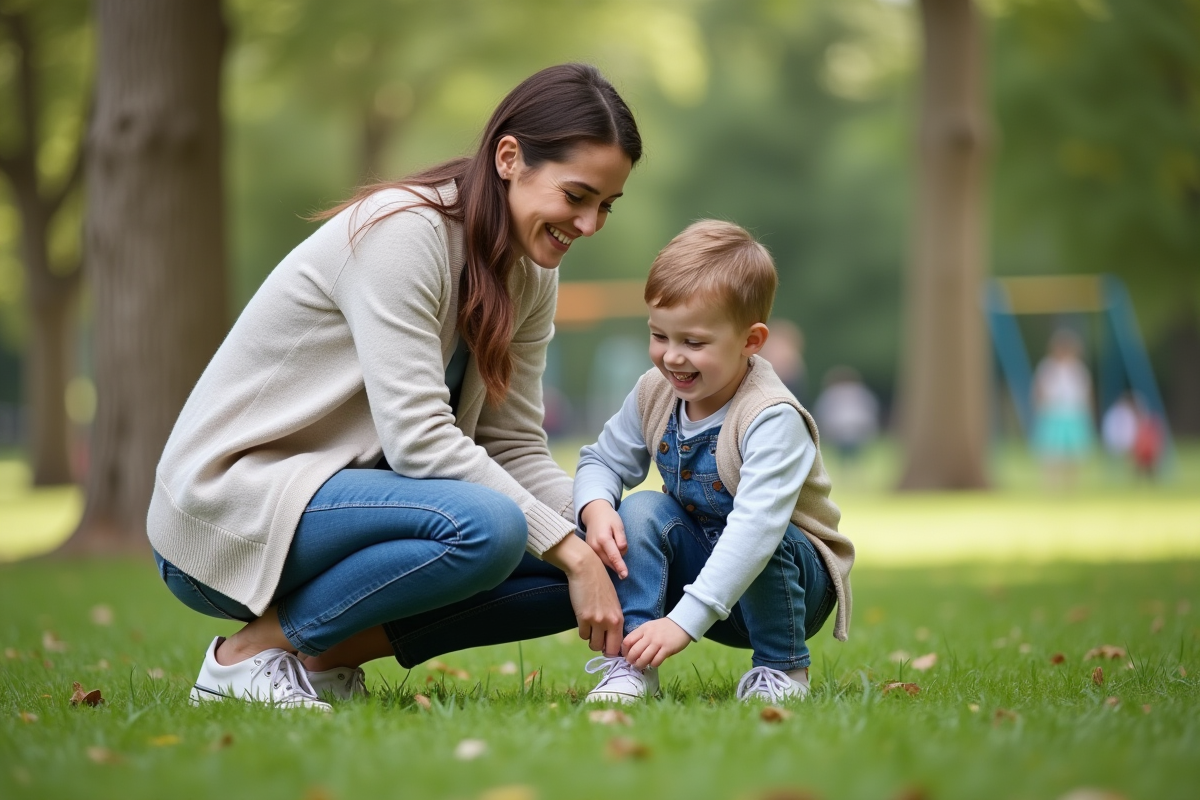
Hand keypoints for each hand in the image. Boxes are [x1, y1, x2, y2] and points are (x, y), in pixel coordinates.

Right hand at [543, 534, 623, 655]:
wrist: (586, 569)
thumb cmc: (600, 583)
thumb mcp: (613, 603)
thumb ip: (613, 619)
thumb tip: (608, 637)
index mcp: (619, 618)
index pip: (618, 645)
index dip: (612, 649)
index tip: (607, 645)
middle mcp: (610, 621)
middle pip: (607, 650)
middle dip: (601, 647)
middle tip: (597, 639)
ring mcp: (597, 620)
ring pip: (593, 645)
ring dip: (590, 639)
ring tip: (590, 627)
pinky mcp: (583, 617)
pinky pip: (582, 635)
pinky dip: (582, 631)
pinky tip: (583, 619)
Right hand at [580, 500, 627, 578]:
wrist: (594, 513)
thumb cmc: (608, 518)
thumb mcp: (618, 525)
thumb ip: (621, 539)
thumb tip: (622, 551)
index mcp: (604, 539)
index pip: (614, 556)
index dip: (620, 566)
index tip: (625, 575)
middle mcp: (595, 546)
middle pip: (609, 562)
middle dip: (618, 565)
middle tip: (624, 564)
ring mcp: (590, 549)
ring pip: (604, 562)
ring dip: (612, 562)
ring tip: (617, 555)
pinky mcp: (589, 550)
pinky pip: (599, 560)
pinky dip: (606, 561)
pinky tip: (610, 557)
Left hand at [622, 618, 691, 668]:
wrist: (681, 624)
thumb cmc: (663, 627)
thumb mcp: (649, 627)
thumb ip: (640, 636)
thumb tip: (630, 650)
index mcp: (642, 629)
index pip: (627, 641)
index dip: (624, 651)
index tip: (626, 655)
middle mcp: (649, 636)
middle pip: (634, 652)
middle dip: (631, 660)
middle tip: (632, 663)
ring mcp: (658, 643)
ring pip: (644, 658)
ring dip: (640, 664)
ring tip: (641, 665)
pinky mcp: (667, 649)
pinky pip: (656, 661)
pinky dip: (653, 664)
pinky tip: (654, 663)